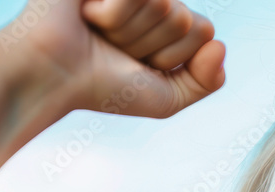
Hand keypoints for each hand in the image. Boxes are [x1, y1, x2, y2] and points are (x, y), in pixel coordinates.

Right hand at [9, 0, 224, 117]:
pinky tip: (88, 14)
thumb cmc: (106, 88)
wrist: (54, 78)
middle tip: (116, 49)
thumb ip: (207, 81)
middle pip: (185, 18)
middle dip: (151, 45)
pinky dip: (111, 14)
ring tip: (100, 33)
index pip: (205, 30)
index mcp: (171, 22)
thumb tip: (221, 46)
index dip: (175, 56)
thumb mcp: (167, 99)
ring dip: (129, 32)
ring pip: (164, 5)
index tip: (143, 64)